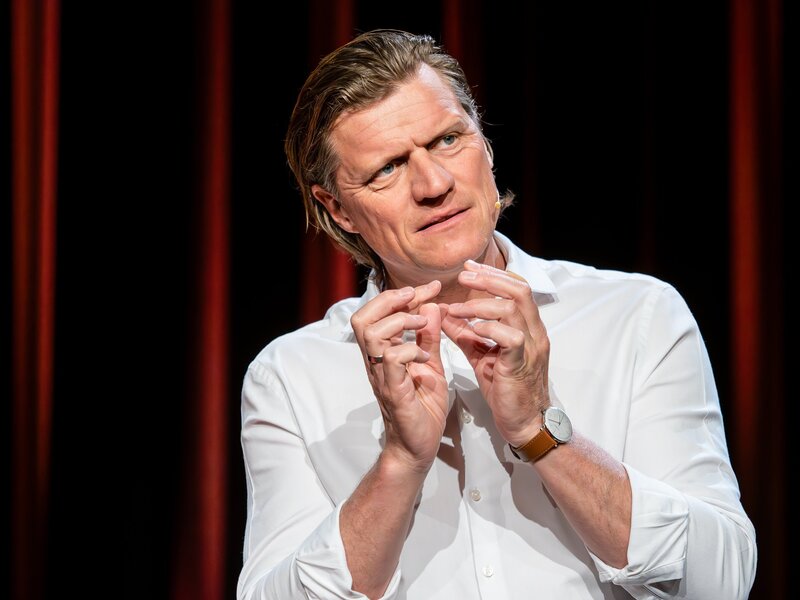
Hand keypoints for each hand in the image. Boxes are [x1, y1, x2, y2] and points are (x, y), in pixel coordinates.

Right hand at [350, 280, 448, 472]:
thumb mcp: (430, 364)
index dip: (402, 294)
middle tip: (418, 297)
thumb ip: (429, 337)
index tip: (431, 287)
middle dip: (390, 300)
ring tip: (422, 326)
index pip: (378, 312)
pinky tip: (426, 357)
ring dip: (400, 322)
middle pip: (362, 317)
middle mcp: (375, 362)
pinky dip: (410, 350)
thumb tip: (432, 305)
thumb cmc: (422, 408)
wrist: (419, 447)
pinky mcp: (393, 391)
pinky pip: (392, 361)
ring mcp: (381, 376)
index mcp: (382, 353)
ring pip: (371, 334)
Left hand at [440, 260, 549, 445]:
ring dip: (480, 304)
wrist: (524, 423)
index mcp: (528, 326)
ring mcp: (532, 346)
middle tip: (463, 275)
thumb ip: (467, 334)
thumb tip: (444, 314)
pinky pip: (509, 336)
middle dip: (489, 278)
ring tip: (456, 307)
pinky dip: (488, 328)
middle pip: (518, 289)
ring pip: (512, 308)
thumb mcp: (482, 355)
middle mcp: (535, 331)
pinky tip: (471, 329)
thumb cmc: (506, 389)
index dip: (494, 274)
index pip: (517, 288)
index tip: (469, 267)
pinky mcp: (522, 363)